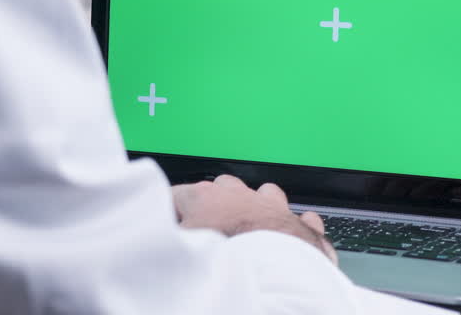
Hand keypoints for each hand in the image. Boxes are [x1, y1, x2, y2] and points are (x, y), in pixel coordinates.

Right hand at [172, 175, 337, 265]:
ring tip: (251, 229)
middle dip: (215, 202)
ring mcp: (275, 208)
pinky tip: (295, 236)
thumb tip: (156, 243)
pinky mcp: (303, 227)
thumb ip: (170, 237)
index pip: (176, 195)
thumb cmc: (230, 256)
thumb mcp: (181, 246)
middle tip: (208, 227)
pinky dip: (299, 226)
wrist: (277, 273)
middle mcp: (242, 196)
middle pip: (222, 187)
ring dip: (258, 207)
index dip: (170, 212)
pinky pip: (304, 219)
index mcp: (206, 197)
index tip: (169, 226)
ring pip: (266, 194)